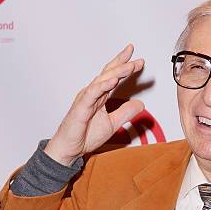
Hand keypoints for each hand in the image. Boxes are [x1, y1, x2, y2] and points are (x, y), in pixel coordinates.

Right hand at [44, 44, 144, 165]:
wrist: (70, 149)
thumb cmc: (85, 135)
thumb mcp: (113, 123)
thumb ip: (125, 112)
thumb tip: (140, 104)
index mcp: (100, 96)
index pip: (113, 77)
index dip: (125, 67)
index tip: (139, 61)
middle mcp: (93, 93)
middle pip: (109, 74)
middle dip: (123, 65)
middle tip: (138, 60)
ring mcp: (86, 98)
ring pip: (102, 80)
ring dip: (117, 72)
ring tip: (130, 66)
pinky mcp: (81, 106)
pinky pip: (92, 93)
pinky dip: (103, 86)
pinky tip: (113, 81)